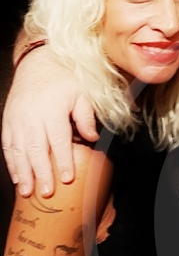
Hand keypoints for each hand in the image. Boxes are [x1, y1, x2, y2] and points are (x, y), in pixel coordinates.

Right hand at [1, 46, 96, 196]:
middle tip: (46, 193)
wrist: (38, 62)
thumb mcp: (82, 93)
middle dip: (41, 173)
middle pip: (36, 149)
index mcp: (52, 109)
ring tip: (26, 191)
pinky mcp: (8, 121)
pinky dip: (11, 163)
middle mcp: (31, 115)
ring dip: (23, 173)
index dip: (63, 160)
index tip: (67, 178)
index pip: (58, 140)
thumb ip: (86, 116)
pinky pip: (7, 145)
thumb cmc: (64, 79)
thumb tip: (93, 138)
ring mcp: (16, 119)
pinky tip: (17, 178)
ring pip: (18, 150)